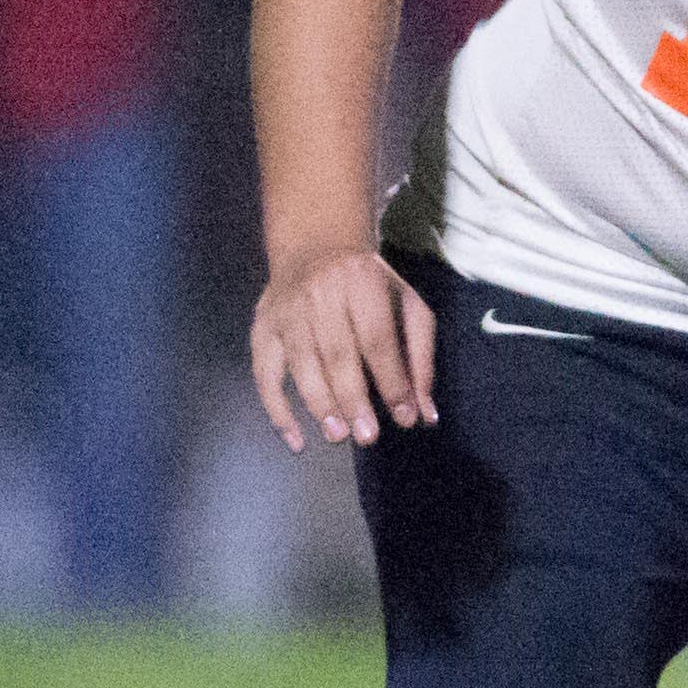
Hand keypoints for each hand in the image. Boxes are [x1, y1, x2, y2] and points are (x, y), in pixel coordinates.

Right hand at [251, 246, 440, 449]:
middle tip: (367, 436)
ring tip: (338, 435)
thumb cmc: (372, 286)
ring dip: (318, 404)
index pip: (376, 339)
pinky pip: (264, 374)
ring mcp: (286, 313)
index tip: (404, 418)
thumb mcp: (408, 307)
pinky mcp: (262, 329)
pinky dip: (277, 410)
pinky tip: (296, 440)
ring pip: (300, 364)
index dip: (390, 380)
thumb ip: (420, 359)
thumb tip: (425, 415)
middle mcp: (319, 296)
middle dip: (353, 398)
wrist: (316, 247)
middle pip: (336, 353)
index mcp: (362, 284)